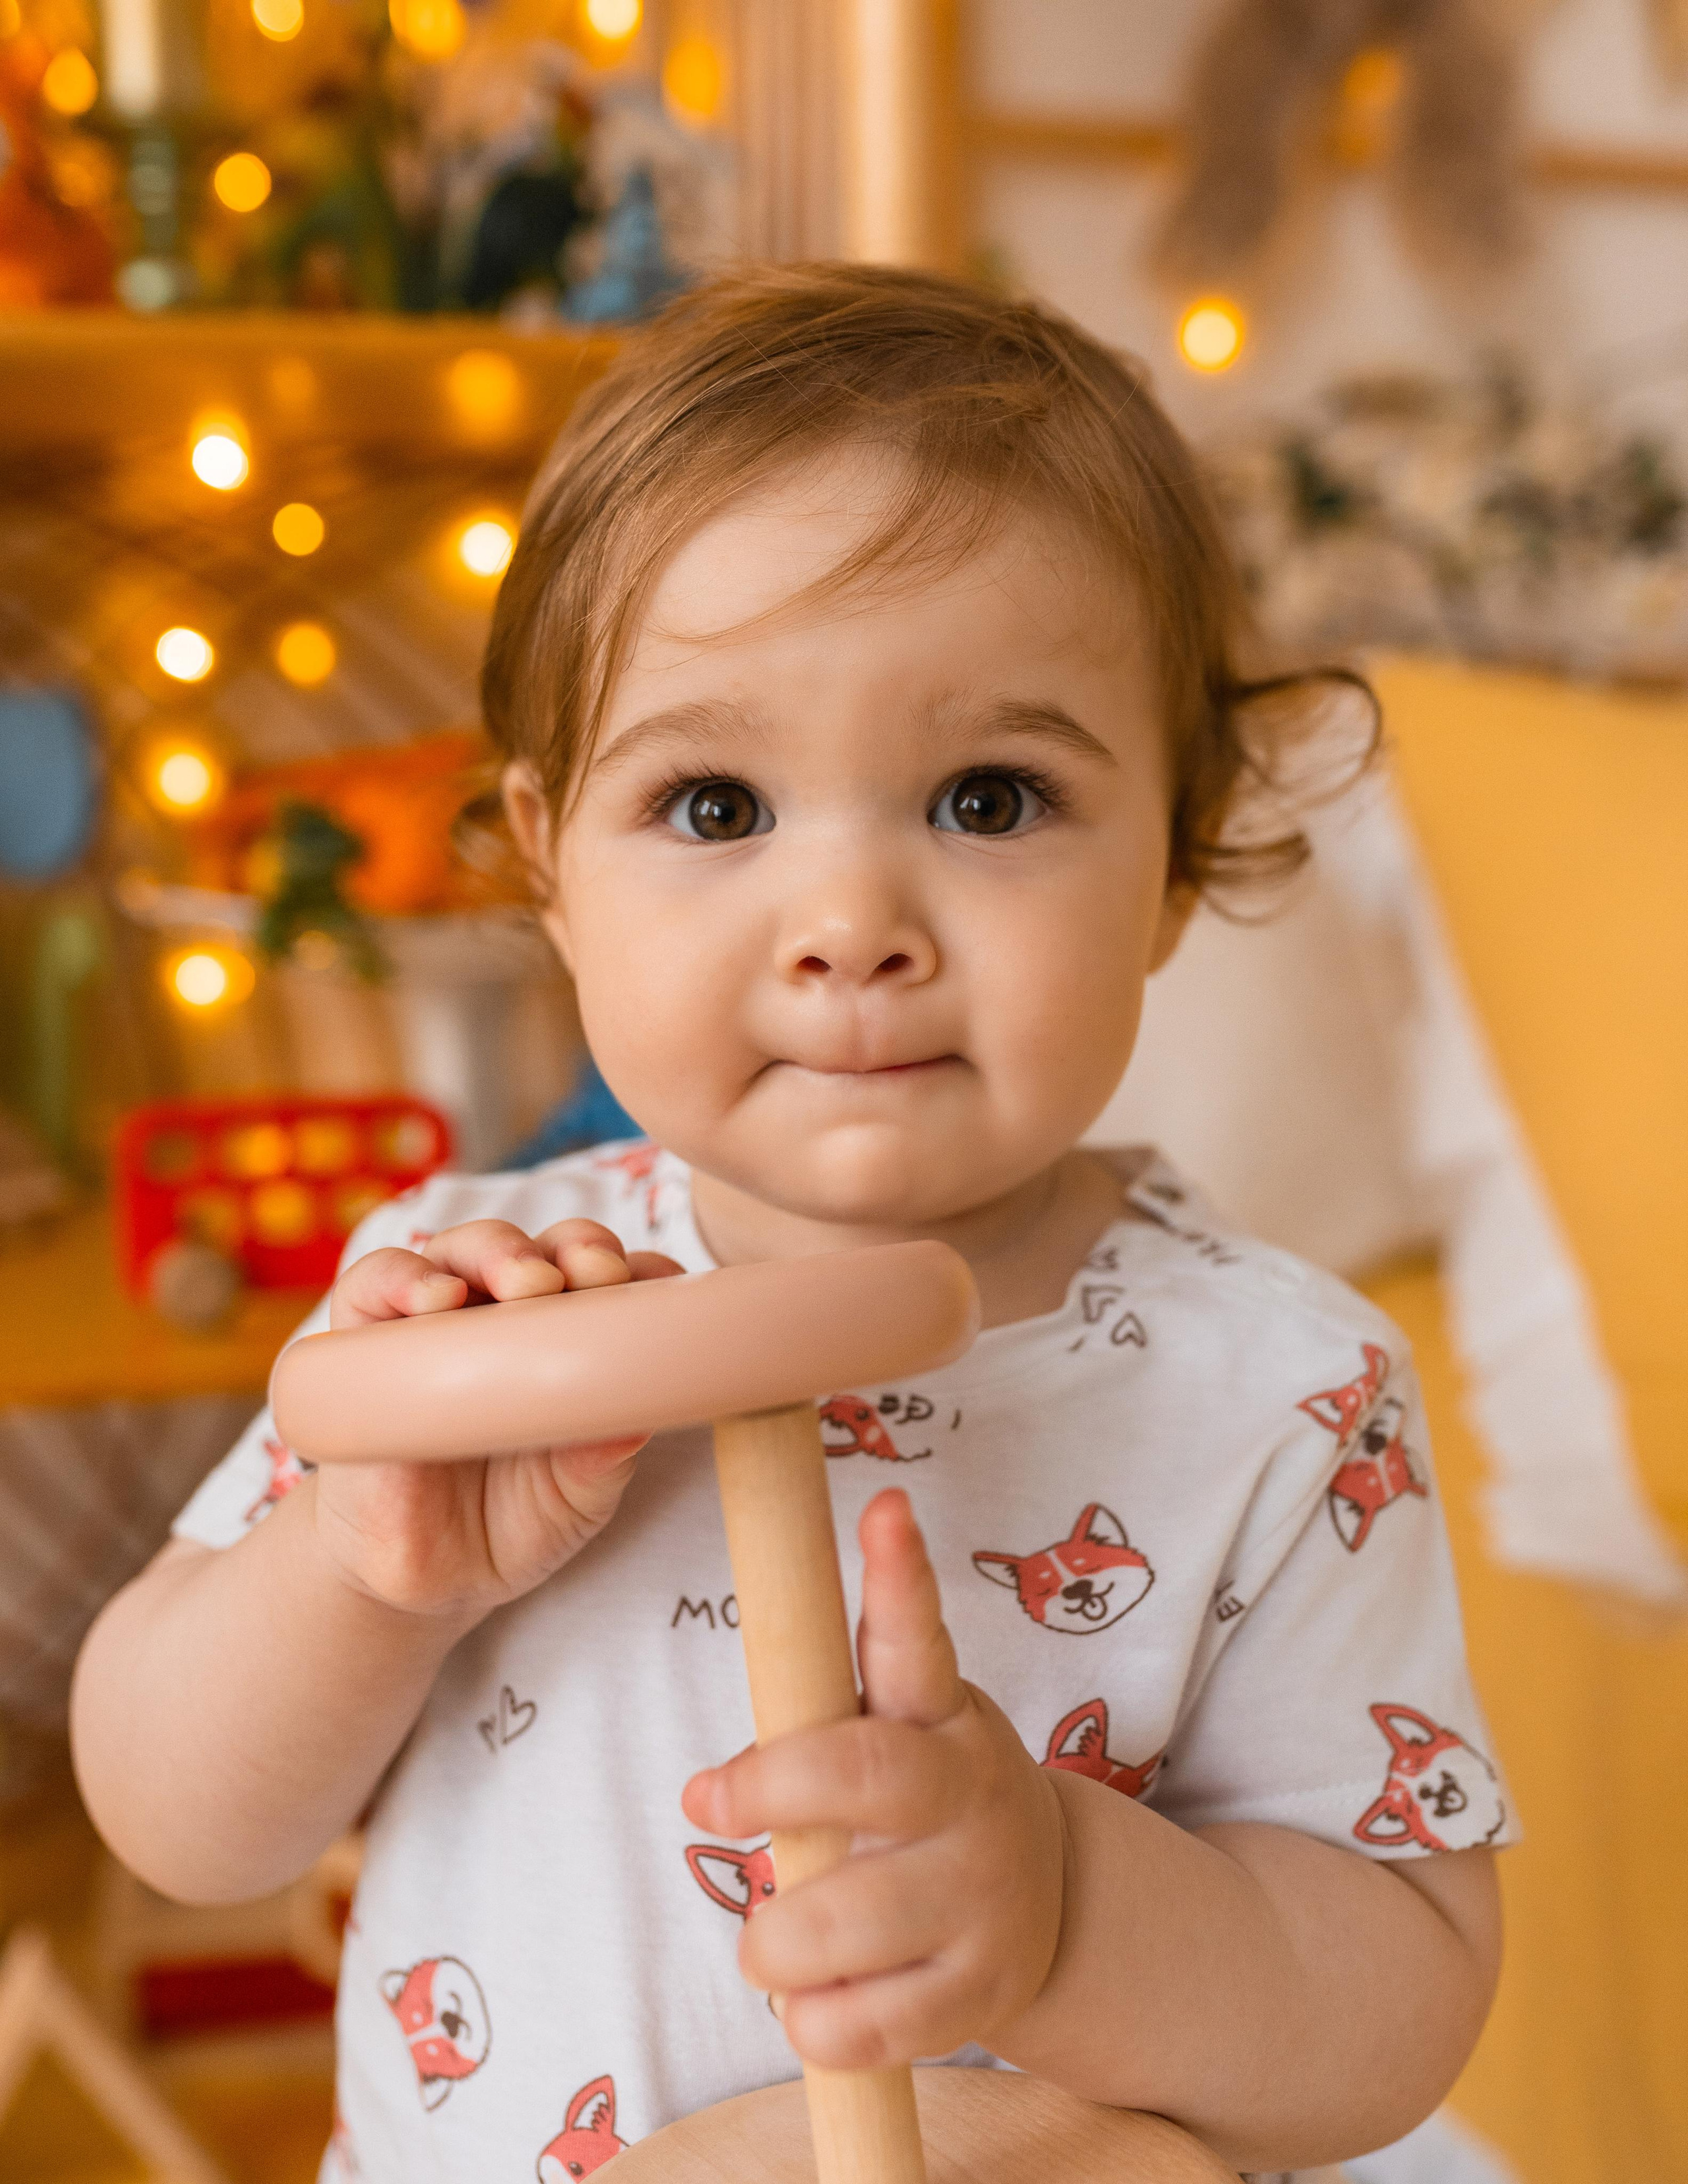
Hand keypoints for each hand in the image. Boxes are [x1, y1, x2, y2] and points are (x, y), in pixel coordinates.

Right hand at [307, 1219, 679, 1625]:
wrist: (422, 1578)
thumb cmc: (512, 1522)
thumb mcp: (576, 1498)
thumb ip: (603, 1458)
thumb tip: (635, 1420)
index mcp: (573, 1340)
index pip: (612, 1278)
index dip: (637, 1272)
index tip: (658, 1292)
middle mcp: (511, 1316)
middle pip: (549, 1246)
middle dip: (580, 1248)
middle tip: (594, 1278)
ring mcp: (440, 1320)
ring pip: (468, 1246)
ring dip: (502, 1251)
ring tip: (527, 1284)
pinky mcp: (368, 1340)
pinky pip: (376, 1282)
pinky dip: (405, 1278)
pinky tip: (438, 1298)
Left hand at [681, 1488, 1066, 2067]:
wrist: (1046, 1910)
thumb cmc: (923, 1806)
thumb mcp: (894, 1733)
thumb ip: (820, 1728)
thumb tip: (717, 1780)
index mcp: (940, 1713)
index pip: (916, 1634)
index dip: (899, 1574)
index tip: (886, 1508)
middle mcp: (973, 1790)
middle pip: (865, 1773)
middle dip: (770, 1788)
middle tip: (709, 1803)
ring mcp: (986, 1892)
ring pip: (852, 1917)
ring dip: (777, 1940)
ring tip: (766, 1942)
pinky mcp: (983, 1990)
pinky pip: (869, 2024)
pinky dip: (814, 2023)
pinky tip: (813, 2004)